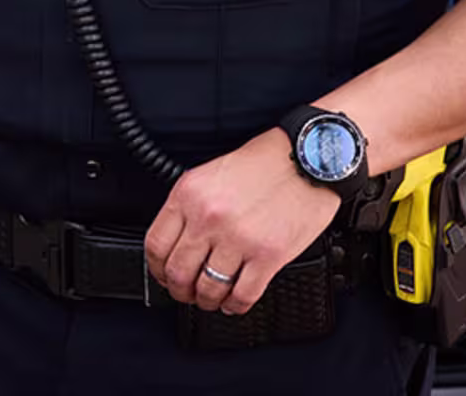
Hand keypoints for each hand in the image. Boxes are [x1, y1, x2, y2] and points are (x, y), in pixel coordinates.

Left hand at [143, 129, 339, 315]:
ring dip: (206, 301)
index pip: (156, 245)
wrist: (309, 159)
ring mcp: (239, 238)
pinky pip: (242, 295)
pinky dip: (235, 306)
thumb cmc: (266, 163)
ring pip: (208, 289)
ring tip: (211, 298)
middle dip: (179, 290)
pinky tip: (234, 302)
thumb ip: (190, 206)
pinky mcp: (268, 255)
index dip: (156, 269)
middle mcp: (210, 217)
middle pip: (179, 272)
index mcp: (190, 194)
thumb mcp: (211, 173)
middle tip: (186, 292)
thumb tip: (176, 243)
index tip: (163, 275)